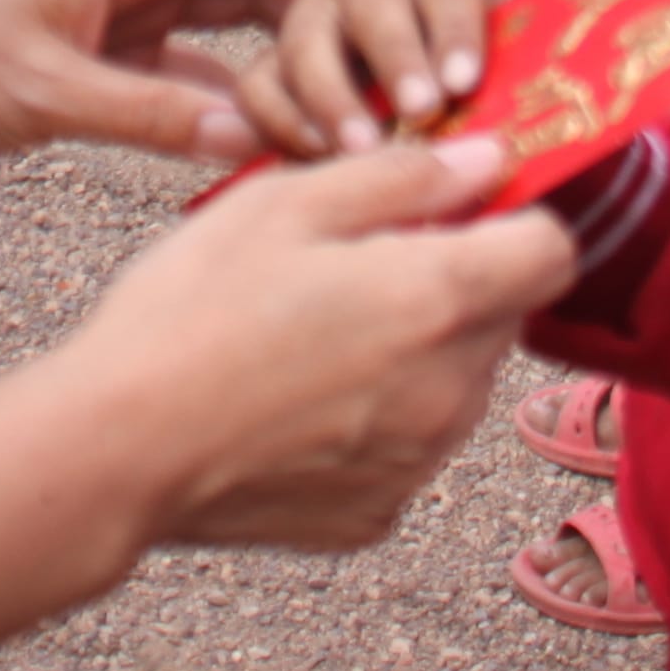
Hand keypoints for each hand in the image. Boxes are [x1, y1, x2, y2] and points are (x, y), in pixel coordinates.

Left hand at [0, 0, 421, 164]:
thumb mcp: (40, 94)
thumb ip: (142, 110)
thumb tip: (243, 132)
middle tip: (422, 10)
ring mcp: (125, 5)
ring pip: (236, 14)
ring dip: (298, 42)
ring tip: (375, 74)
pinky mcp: (111, 47)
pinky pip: (200, 58)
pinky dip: (245, 86)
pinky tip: (291, 124)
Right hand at [56, 138, 572, 548]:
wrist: (117, 451)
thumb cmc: (187, 313)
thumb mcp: (283, 205)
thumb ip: (402, 177)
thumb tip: (489, 159)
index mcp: (435, 299)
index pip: (552, 251)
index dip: (517, 217)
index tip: (463, 205)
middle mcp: (449, 390)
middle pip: (502, 316)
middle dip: (455, 280)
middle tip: (355, 262)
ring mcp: (417, 461)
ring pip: (457, 381)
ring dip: (418, 349)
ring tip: (313, 332)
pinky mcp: (378, 511)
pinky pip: (408, 445)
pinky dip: (376, 416)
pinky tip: (296, 398)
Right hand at [233, 0, 494, 156]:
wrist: (426, 105)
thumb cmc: (467, 88)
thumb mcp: (496, 72)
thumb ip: (502, 88)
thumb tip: (514, 135)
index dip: (454, 26)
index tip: (466, 83)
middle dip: (397, 55)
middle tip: (423, 110)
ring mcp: (311, 15)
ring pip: (306, 39)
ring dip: (335, 96)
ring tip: (365, 151)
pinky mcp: (271, 63)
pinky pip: (260, 85)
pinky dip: (284, 121)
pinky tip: (318, 160)